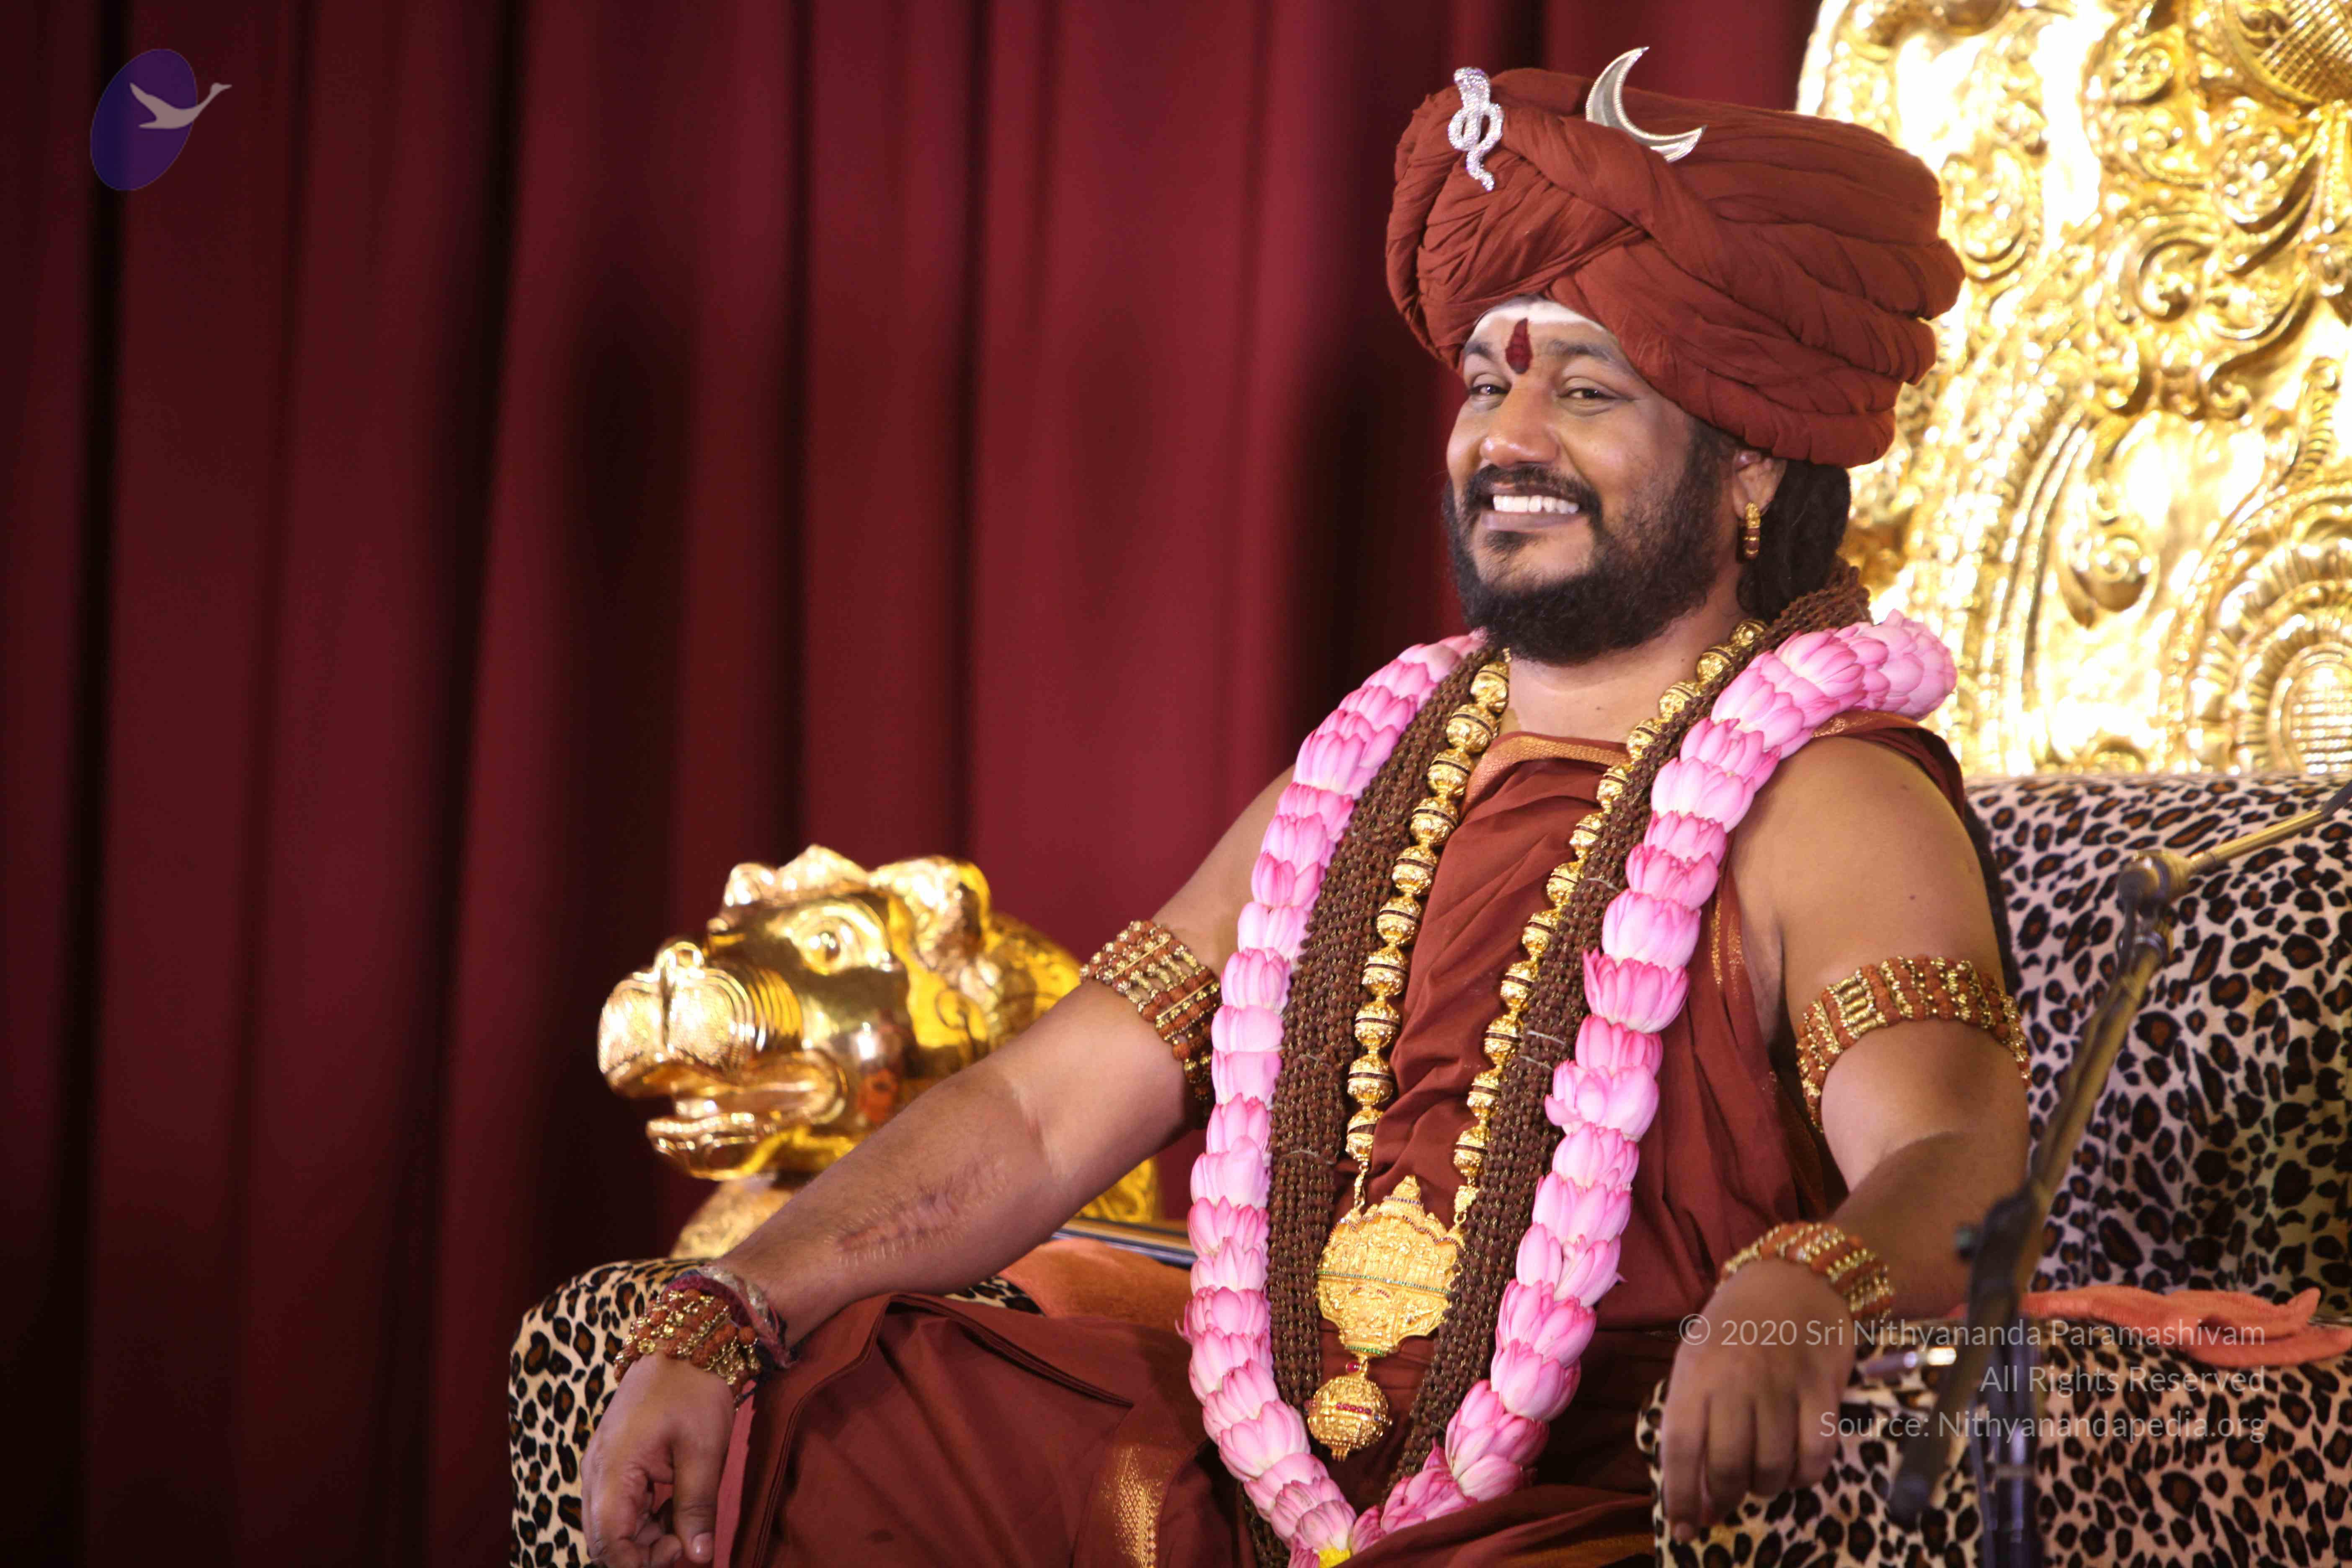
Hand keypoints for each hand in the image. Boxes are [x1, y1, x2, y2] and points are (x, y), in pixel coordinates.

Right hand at [581, 1354, 734, 1565]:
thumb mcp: (704, 1450)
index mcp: (613, 1469)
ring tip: (686, 1524)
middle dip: (643, 1554)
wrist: (684, 1346)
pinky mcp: (613, 1464)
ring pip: (613, 1526)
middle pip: (605, 1540)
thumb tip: (698, 1558)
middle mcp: (597, 1472)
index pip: (608, 1543)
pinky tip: (676, 1508)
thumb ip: (697, 1508)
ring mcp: (602, 1467)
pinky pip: (620, 1507)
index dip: (640, 1563)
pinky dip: (646, 1518)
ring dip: (646, 1537)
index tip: (679, 1554)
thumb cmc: (694, 1391)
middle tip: (687, 1543)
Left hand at [1658, 1260, 1855, 1543]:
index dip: (1681, 1495)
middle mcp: (1736, 1379)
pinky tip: (1795, 1468)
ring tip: (1759, 1479)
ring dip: (1765, 1488)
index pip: (1682, 1447)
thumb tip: (1694, 1490)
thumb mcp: (1696, 1358)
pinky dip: (1805, 1475)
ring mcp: (1782, 1383)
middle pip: (1728, 1465)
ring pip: (1772, 1467)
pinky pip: (1816, 1454)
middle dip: (1725, 1497)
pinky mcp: (1823, 1389)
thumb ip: (1691, 1416)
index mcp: (1696, 1372)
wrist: (1791, 1279)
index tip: (1685, 1527)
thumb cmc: (1734, 1328)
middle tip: (1726, 1502)